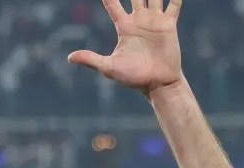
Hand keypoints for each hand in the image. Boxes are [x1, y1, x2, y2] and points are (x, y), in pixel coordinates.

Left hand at [67, 0, 184, 95]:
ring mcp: (154, 21)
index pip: (112, 3)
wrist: (158, 84)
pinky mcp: (168, 25)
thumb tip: (69, 58)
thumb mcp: (109, 67)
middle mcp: (139, 20)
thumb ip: (91, 59)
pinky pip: (173, 5)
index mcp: (123, 26)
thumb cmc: (133, 78)